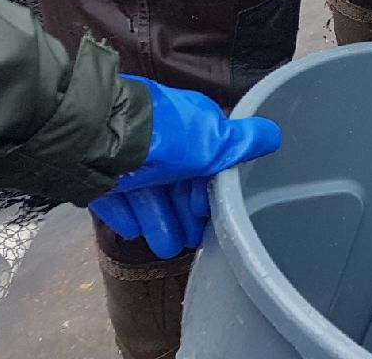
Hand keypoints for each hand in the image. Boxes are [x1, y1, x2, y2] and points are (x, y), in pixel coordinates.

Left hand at [89, 77, 280, 258]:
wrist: (96, 139)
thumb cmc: (164, 139)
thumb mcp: (215, 141)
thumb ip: (244, 143)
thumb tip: (275, 134)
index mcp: (192, 124)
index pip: (209, 157)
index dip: (212, 188)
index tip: (210, 212)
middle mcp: (162, 137)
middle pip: (179, 179)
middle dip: (185, 211)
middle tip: (190, 240)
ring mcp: (128, 155)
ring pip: (150, 192)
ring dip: (161, 219)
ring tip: (165, 247)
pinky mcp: (100, 171)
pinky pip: (117, 196)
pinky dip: (128, 214)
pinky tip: (134, 232)